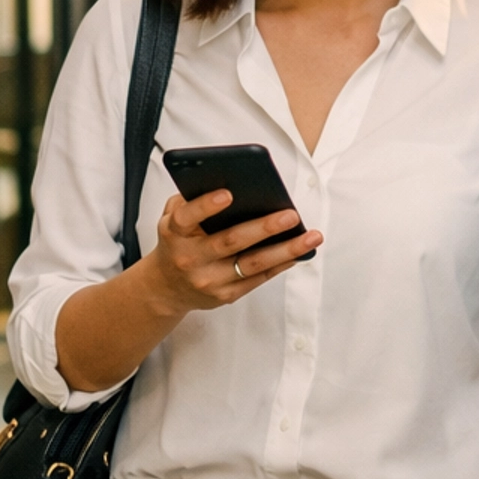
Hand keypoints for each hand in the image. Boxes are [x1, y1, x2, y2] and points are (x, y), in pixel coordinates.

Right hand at [149, 186, 321, 314]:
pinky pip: (258, 279)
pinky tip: (300, 252)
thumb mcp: (173, 217)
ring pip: (252, 264)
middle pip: (230, 241)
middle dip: (264, 228)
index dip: (206, 206)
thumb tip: (231, 181)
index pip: (187, 217)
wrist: (167, 287)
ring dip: (286, 250)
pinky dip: (281, 264)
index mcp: (175, 232)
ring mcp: (208, 280)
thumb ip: (192, 199)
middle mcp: (190, 258)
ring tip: (312, 236)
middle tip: (291, 214)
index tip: (229, 193)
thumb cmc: (178, 240)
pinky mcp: (225, 296)